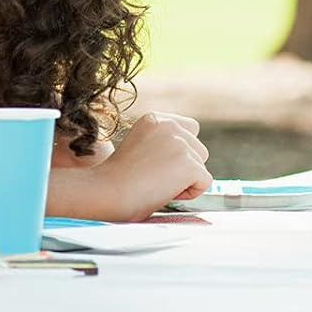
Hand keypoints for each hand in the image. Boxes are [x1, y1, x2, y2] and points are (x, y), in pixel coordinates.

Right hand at [68, 112, 210, 221]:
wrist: (107, 191)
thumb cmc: (118, 178)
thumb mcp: (139, 146)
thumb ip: (162, 142)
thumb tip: (188, 155)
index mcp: (154, 118)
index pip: (190, 128)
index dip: (179, 151)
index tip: (156, 162)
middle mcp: (168, 125)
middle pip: (199, 149)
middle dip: (184, 166)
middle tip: (154, 176)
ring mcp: (180, 144)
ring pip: (202, 166)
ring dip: (186, 179)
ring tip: (157, 183)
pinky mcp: (189, 164)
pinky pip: (204, 182)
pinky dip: (189, 193)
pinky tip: (164, 191)